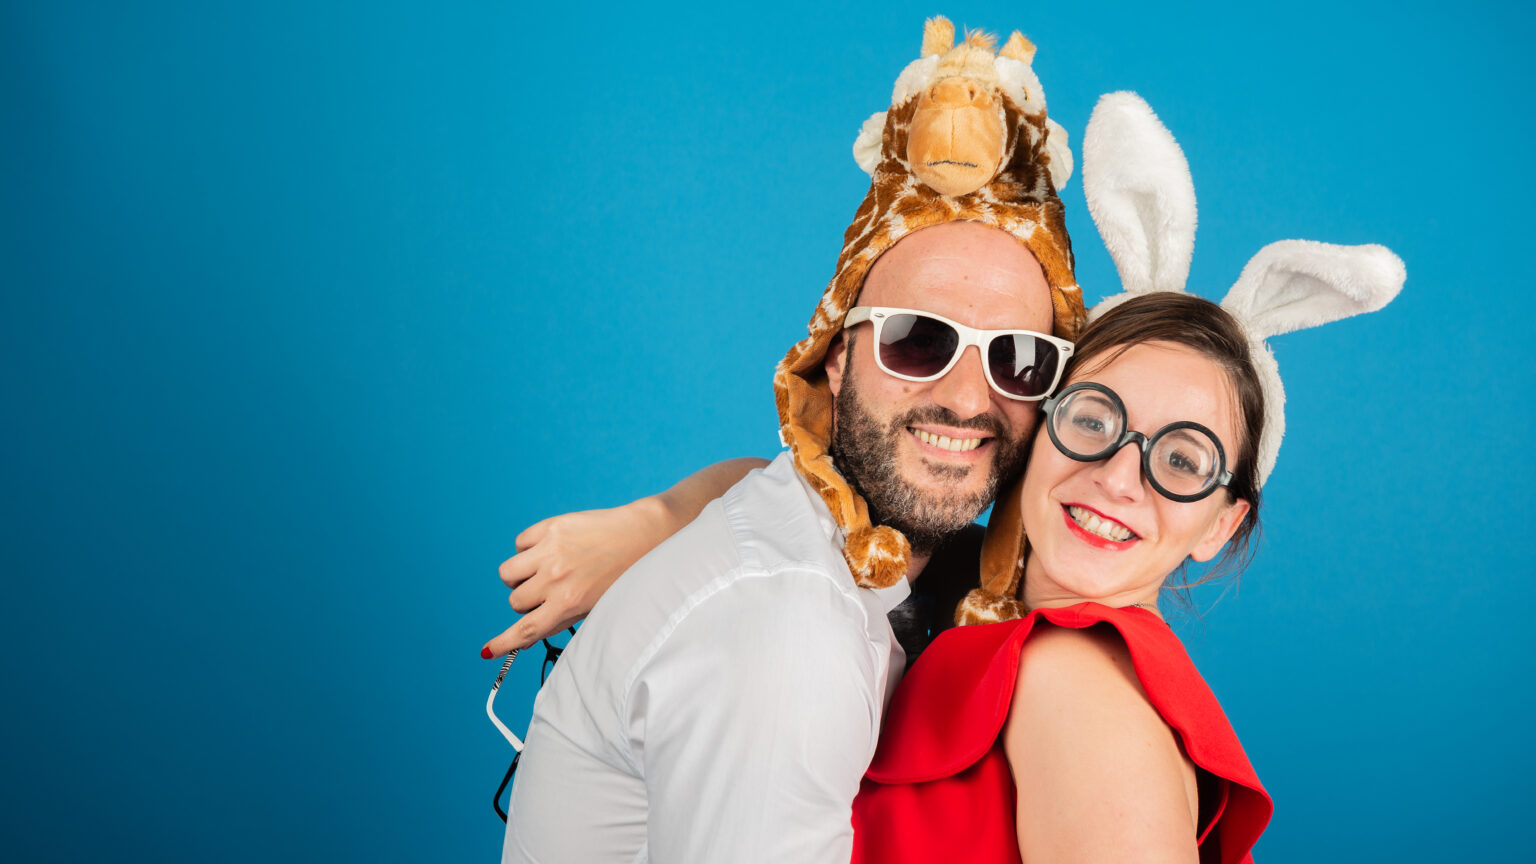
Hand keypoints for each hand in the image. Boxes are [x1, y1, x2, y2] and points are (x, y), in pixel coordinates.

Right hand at [480, 497, 672, 655]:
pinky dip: (528, 549)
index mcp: (569, 603)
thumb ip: (559, 620)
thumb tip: (525, 635)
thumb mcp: (594, 606)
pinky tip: (552, 548)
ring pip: (508, 573)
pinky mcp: (550, 527)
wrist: (644, 536)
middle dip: (527, 600)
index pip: (526, 629)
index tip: (488, 650)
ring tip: (544, 570)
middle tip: (549, 591)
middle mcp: (556, 578)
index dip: (504, 643)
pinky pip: (519, 544)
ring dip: (520, 576)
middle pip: (515, 601)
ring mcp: (550, 550)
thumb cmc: (623, 576)